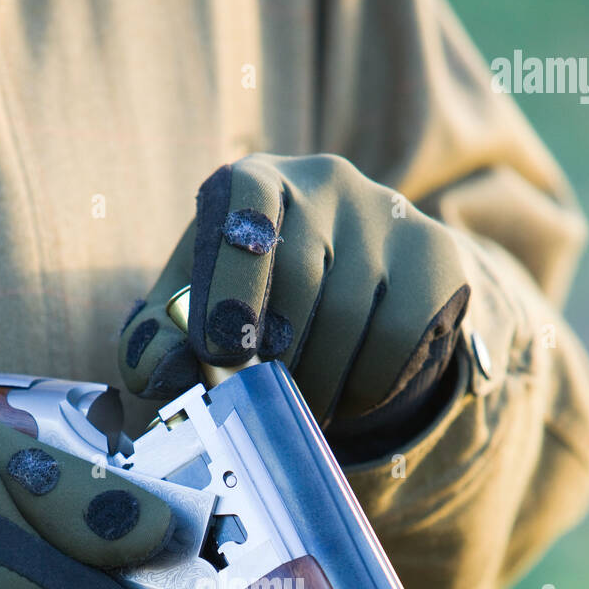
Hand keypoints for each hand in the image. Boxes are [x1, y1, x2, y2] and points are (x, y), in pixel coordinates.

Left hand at [118, 153, 469, 454]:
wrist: (343, 297)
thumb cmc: (243, 308)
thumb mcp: (187, 320)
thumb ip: (153, 345)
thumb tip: (162, 375)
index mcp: (253, 182)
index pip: (247, 201)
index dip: (232, 279)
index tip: (219, 350)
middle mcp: (325, 181)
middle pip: (303, 276)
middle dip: (275, 357)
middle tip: (261, 403)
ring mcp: (387, 214)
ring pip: (353, 316)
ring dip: (319, 383)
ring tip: (299, 407)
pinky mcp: (435, 258)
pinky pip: (400, 336)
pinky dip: (365, 386)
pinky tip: (346, 395)